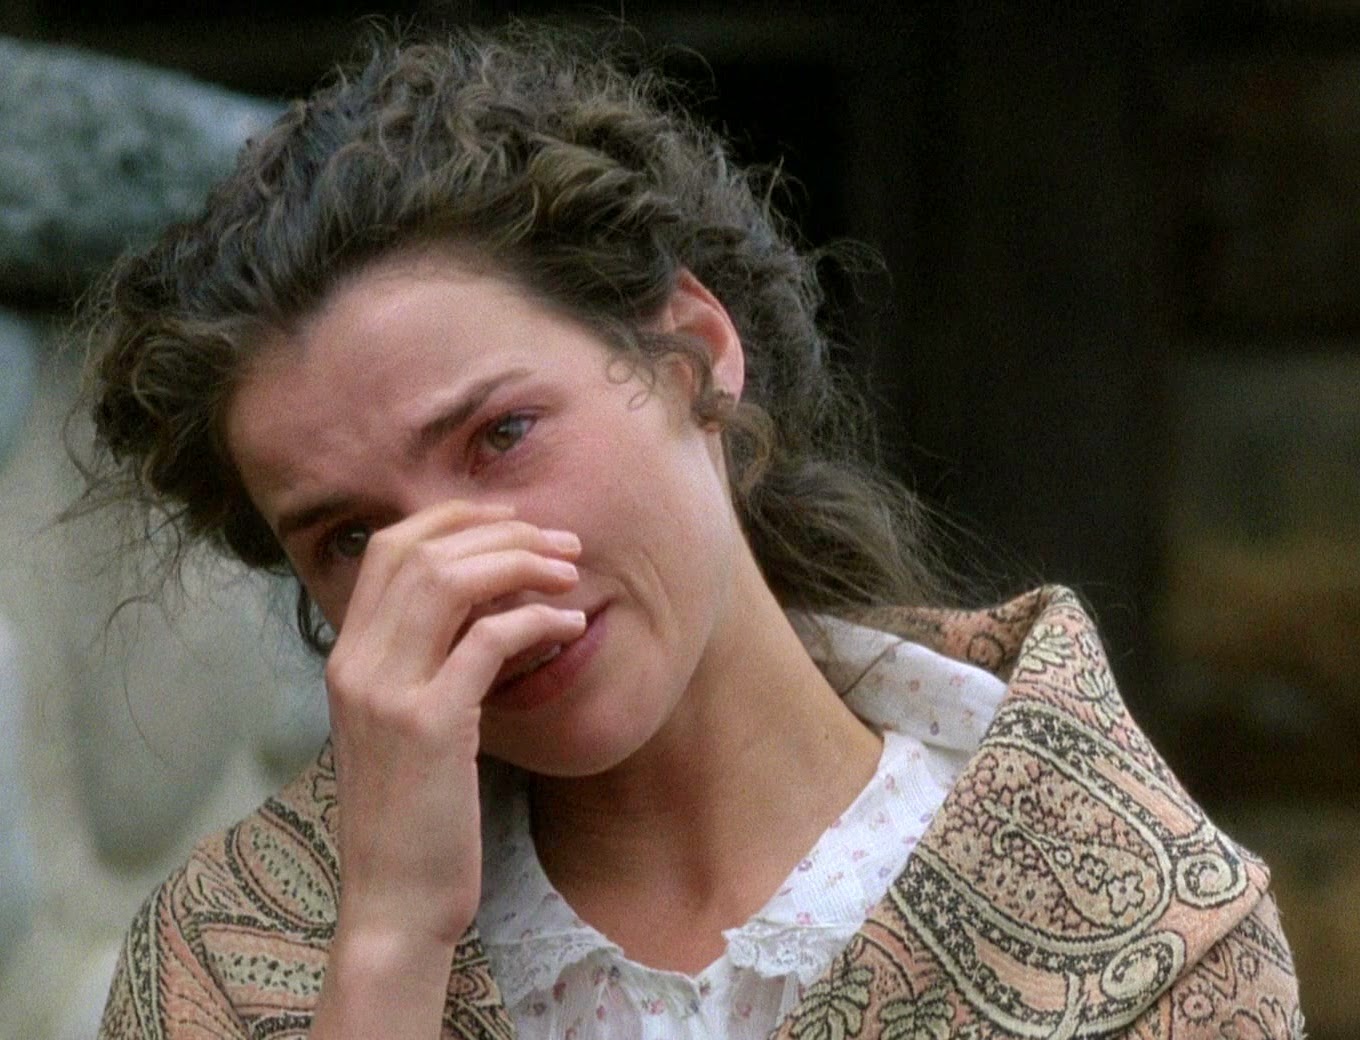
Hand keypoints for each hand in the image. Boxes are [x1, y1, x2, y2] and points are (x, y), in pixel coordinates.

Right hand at [310, 500, 583, 1036]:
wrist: (394, 903)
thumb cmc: (413, 816)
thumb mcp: (401, 727)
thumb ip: (421, 664)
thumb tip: (483, 608)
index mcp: (346, 658)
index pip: (388, 549)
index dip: (453, 519)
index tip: (511, 520)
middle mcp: (356, 664)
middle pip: (423, 552)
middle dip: (501, 533)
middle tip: (562, 542)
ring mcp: (388, 693)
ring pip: (450, 582)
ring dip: (521, 564)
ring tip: (570, 573)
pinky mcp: (430, 726)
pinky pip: (488, 641)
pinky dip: (536, 620)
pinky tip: (570, 625)